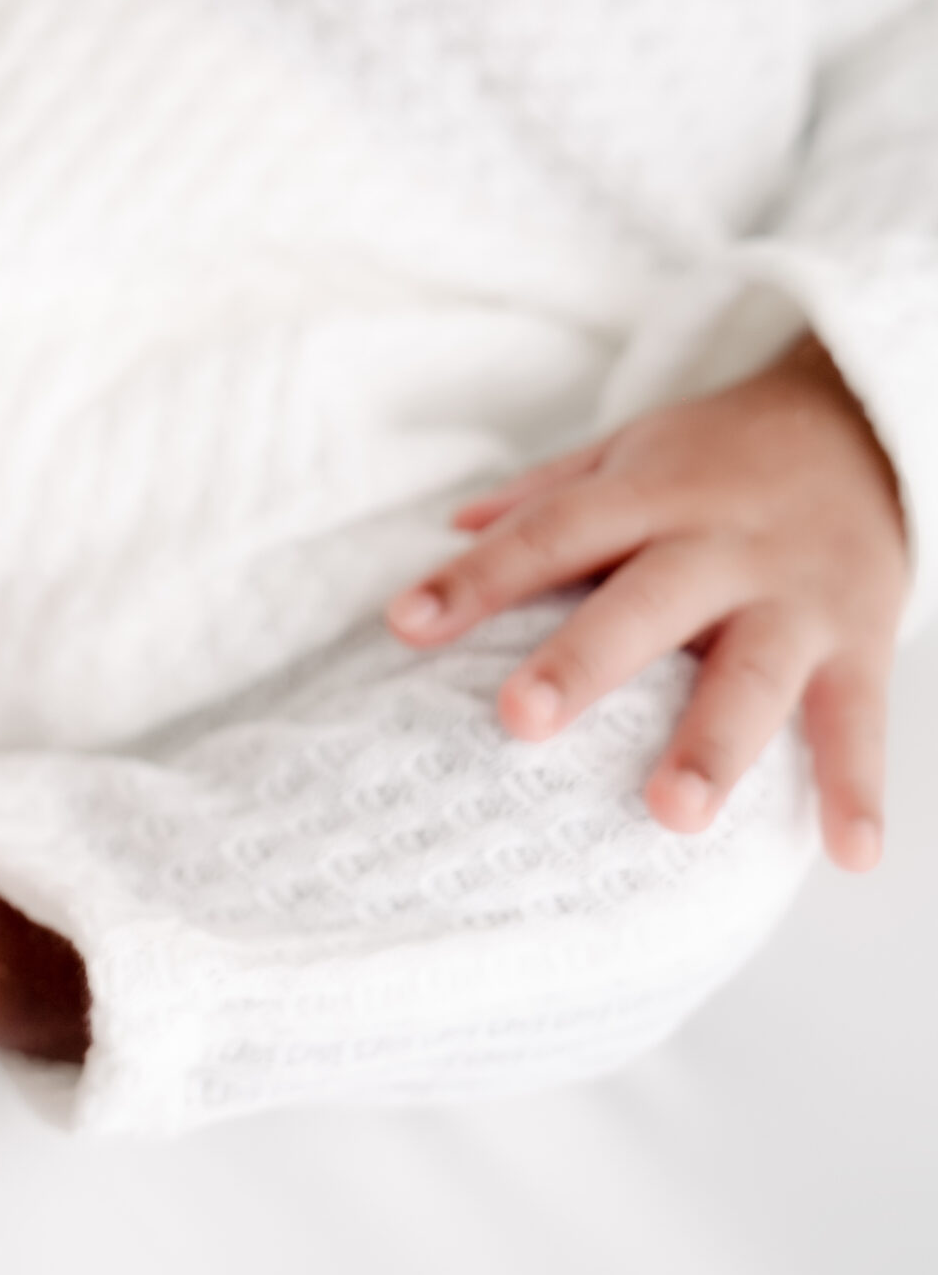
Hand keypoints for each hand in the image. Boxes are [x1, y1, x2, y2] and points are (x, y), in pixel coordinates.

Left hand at [384, 333, 907, 871]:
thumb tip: (451, 528)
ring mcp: (796, 597)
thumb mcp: (630, 451)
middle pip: (646, 604)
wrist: (867, 422)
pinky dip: (857, 788)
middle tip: (520, 719)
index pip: (550, 534)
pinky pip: (859, 720)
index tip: (407, 624)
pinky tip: (847, 852)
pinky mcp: (860, 641)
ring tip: (672, 814)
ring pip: (754, 673)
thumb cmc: (721, 455)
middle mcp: (722, 545)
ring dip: (715, 744)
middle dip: (585, 663)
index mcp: (650, 494)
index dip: (478, 578)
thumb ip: (544, 497)